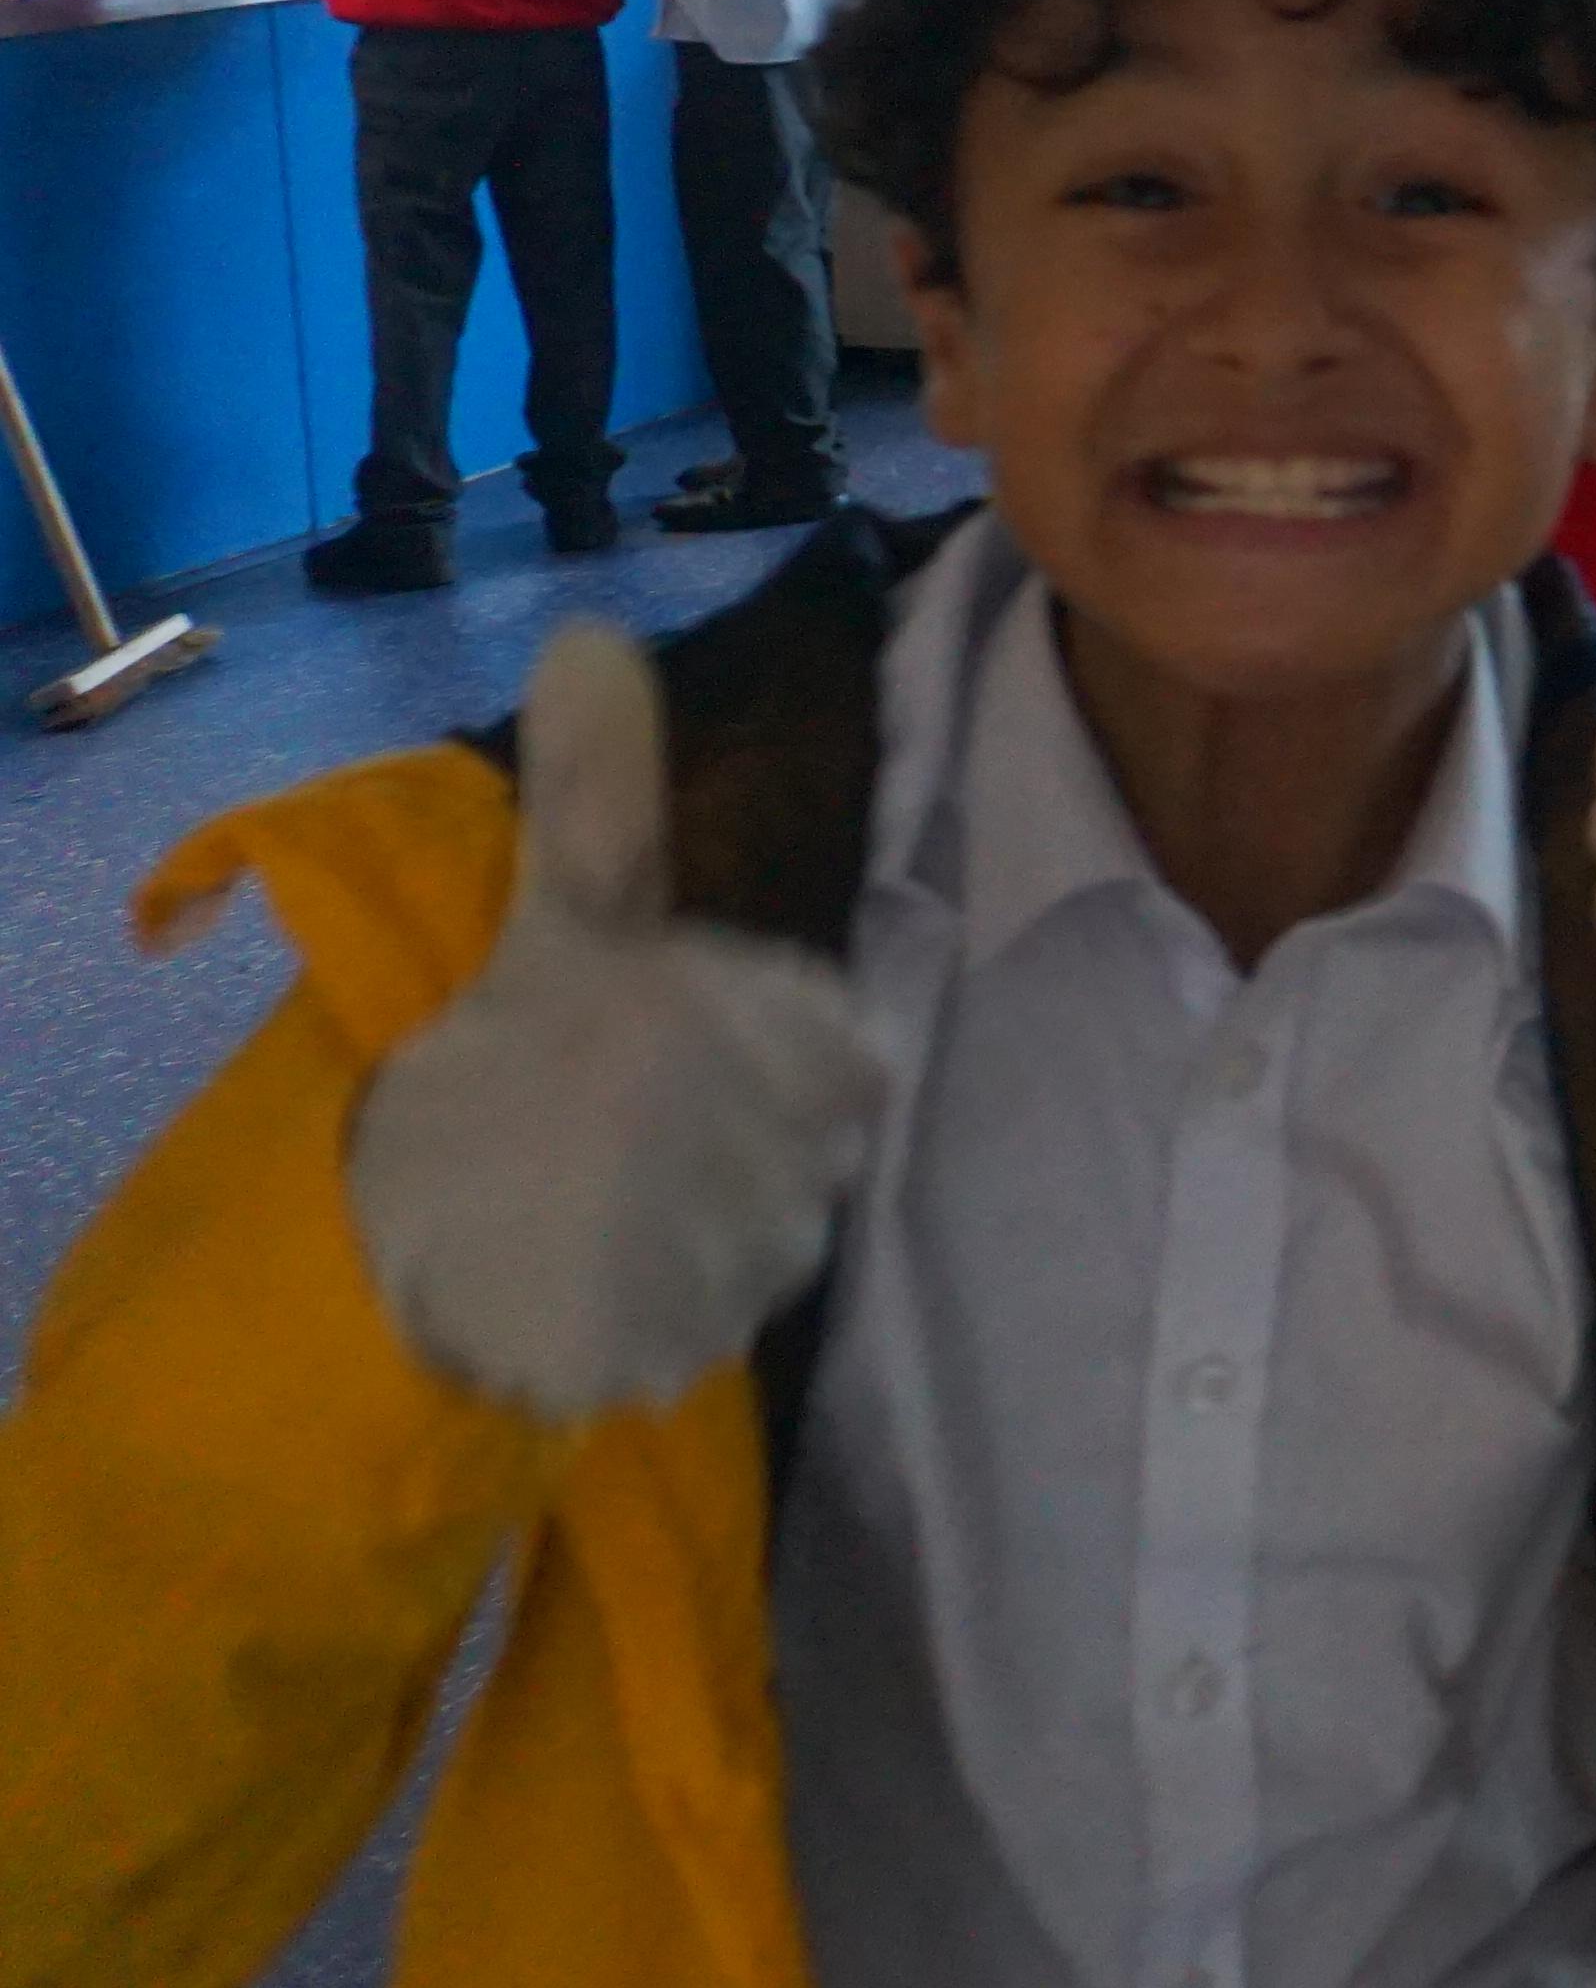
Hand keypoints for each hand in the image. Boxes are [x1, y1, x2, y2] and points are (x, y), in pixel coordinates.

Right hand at [347, 622, 882, 1423]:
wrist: (369, 1234)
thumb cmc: (496, 1062)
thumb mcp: (561, 914)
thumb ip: (598, 793)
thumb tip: (592, 636)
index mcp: (754, 1033)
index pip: (834, 1048)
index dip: (748, 1046)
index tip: (651, 1046)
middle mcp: (762, 1150)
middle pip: (809, 1142)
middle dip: (726, 1135)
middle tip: (622, 1129)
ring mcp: (719, 1265)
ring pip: (775, 1230)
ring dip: (706, 1216)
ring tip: (608, 1196)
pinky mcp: (673, 1352)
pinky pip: (719, 1317)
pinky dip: (676, 1300)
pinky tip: (610, 1268)